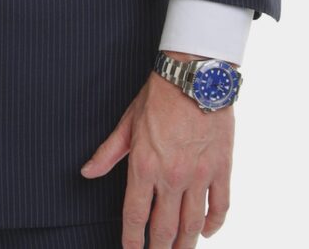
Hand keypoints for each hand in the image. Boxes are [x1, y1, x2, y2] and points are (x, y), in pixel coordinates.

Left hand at [79, 50, 234, 247]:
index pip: (134, 215)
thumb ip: (108, 152)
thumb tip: (87, 171)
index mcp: (144, 166)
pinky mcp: (220, 169)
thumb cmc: (159, 96)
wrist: (194, 76)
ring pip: (192, 225)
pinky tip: (208, 232)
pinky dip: (215, 225)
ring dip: (185, 245)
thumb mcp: (128, 122)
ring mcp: (198, 175)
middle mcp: (171, 177)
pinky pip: (219, 207)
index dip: (131, 239)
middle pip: (164, 228)